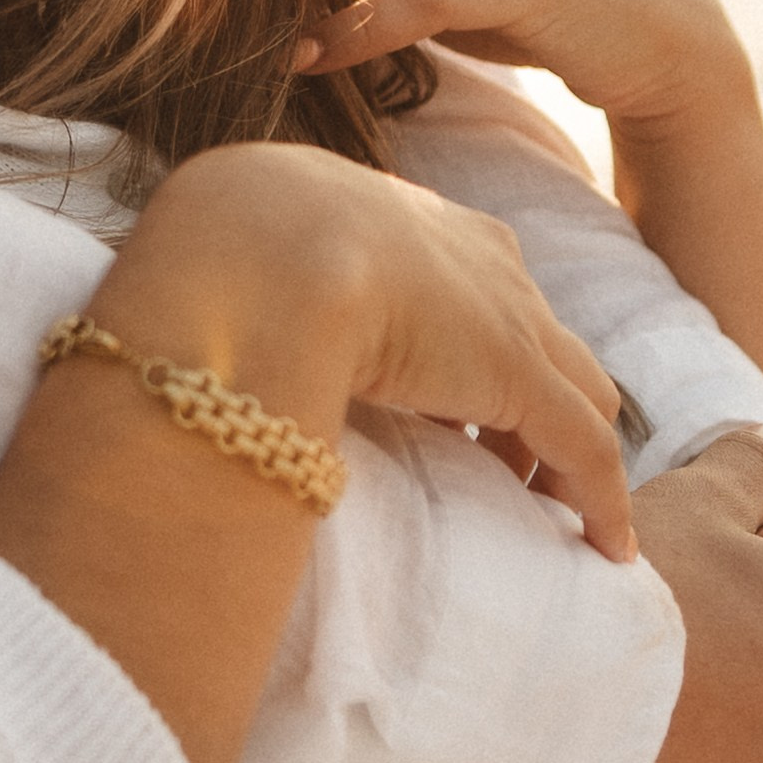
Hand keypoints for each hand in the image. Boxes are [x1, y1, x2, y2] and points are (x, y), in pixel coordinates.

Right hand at [0, 137, 631, 762]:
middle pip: (529, 326)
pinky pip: (585, 449)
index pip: (454, 275)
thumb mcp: (221, 252)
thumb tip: (155, 327)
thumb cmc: (207, 254)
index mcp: (388, 215)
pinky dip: (602, 497)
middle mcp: (462, 251)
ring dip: (569, 448)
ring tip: (561, 509)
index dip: (460, 338)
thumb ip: (221, 286)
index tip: (447, 394)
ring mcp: (499, 312)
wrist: (252, 254)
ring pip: (570, 386)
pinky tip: (607, 547)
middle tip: (519, 459)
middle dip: (533, 388)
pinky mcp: (520, 375)